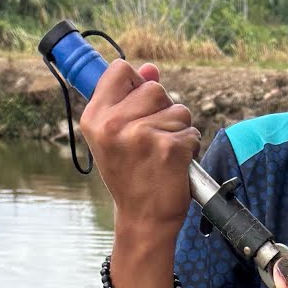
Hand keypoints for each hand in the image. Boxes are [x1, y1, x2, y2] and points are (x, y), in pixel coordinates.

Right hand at [78, 60, 200, 238]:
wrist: (142, 218)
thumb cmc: (130, 176)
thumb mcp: (116, 137)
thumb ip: (130, 99)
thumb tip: (151, 69)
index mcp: (95, 118)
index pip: (120, 69)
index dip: (136, 82)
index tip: (138, 104)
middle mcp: (114, 124)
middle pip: (155, 88)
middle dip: (163, 110)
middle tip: (152, 139)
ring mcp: (143, 135)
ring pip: (179, 110)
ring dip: (179, 130)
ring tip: (162, 153)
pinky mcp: (170, 148)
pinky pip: (193, 131)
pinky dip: (190, 147)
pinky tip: (175, 164)